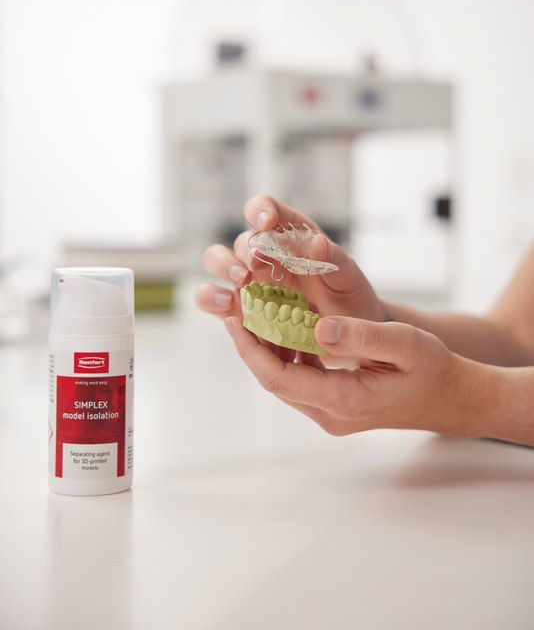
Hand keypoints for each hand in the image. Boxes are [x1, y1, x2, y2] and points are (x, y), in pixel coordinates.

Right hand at [195, 194, 386, 326]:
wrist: (347, 335)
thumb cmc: (347, 296)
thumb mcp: (349, 277)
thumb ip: (334, 259)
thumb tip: (317, 241)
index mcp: (288, 235)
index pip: (265, 210)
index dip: (260, 210)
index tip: (267, 222)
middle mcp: (263, 254)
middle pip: (241, 240)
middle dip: (244, 249)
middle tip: (254, 264)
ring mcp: (247, 281)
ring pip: (217, 261)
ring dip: (223, 267)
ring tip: (241, 281)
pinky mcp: (236, 309)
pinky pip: (211, 299)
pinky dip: (211, 298)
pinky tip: (226, 306)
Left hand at [223, 313, 496, 437]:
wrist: (453, 399)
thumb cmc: (433, 369)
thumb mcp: (405, 344)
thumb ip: (362, 336)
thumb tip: (318, 328)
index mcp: (344, 401)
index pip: (279, 377)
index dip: (251, 348)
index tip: (235, 318)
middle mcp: (331, 414)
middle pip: (275, 380)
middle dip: (253, 344)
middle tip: (240, 306)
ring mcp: (332, 414)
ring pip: (285, 380)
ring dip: (268, 348)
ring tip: (256, 310)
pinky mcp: (335, 406)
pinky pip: (300, 380)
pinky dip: (288, 353)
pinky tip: (286, 325)